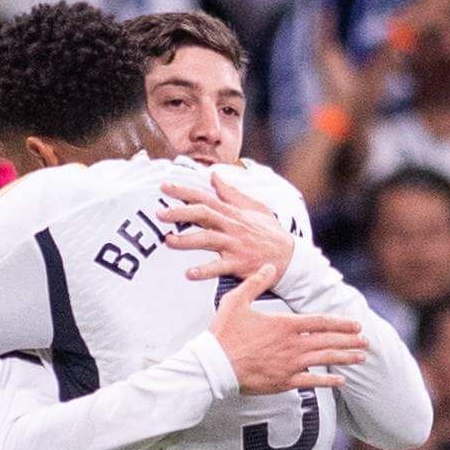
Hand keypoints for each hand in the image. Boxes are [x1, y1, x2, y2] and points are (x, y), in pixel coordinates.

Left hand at [162, 172, 296, 285]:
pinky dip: (203, 271)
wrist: (290, 258)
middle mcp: (231, 226)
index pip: (204, 197)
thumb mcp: (255, 208)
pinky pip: (218, 267)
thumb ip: (232, 193)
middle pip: (202, 214)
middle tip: (159, 213)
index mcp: (232, 213)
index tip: (164, 187)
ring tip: (168, 241)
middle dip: (179, 213)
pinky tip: (189, 273)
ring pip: (207, 239)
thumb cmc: (270, 233)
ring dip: (186, 240)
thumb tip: (214, 176)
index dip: (183, 191)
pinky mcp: (239, 264)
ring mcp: (235, 245)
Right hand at [207, 267, 362, 393]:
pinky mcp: (284, 381)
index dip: (341, 323)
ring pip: (325, 359)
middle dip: (350, 341)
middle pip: (328, 341)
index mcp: (285, 324)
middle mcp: (293, 345)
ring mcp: (290, 365)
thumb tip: (270, 266)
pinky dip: (328, 381)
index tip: (356, 325)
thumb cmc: (224, 333)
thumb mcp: (237, 300)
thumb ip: (256, 282)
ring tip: (361, 357)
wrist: (214, 366)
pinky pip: (311, 381)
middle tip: (366, 341)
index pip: (320, 322)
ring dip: (345, 358)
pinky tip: (341, 381)